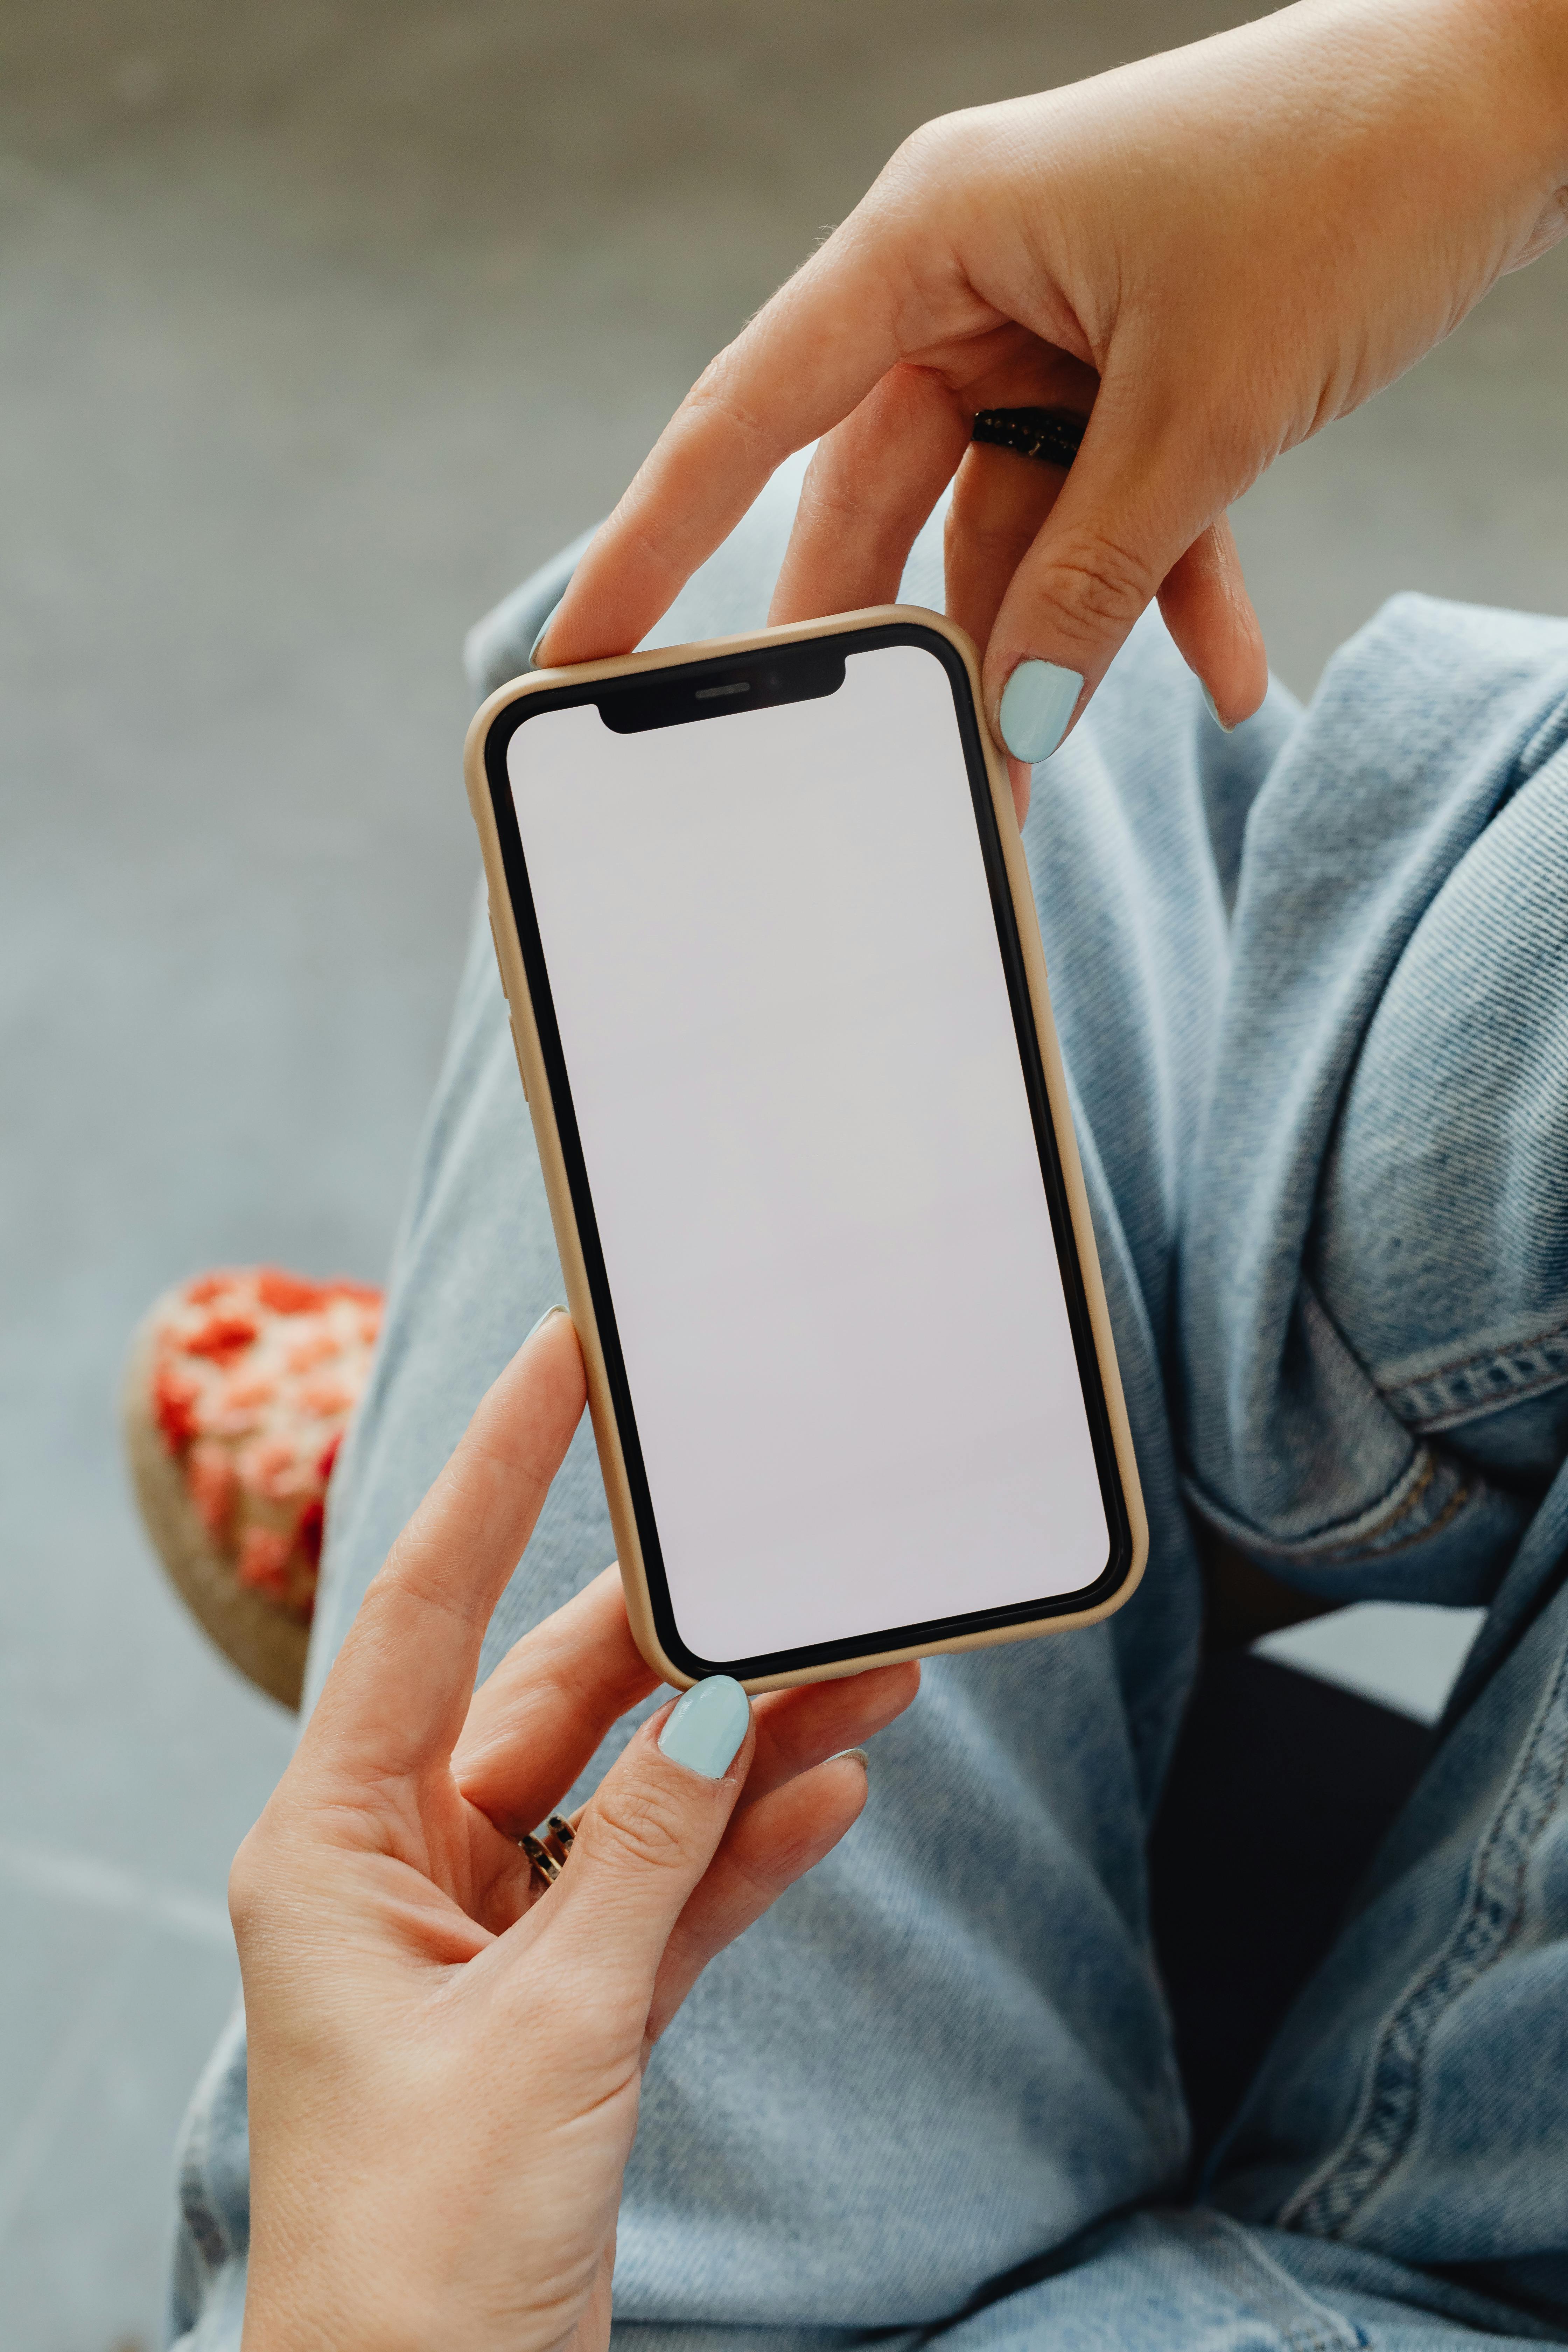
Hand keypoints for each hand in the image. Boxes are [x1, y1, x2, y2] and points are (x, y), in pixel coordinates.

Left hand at [232, 1309, 917, 2351]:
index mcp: (338, 1844)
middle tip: (793, 1563)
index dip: (491, 1470)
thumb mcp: (545, 2031)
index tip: (559, 1358)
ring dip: (748, 1736)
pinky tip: (836, 1787)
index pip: (421, 1608)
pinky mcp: (566, 1999)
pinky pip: (664, 1886)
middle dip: (685, 1639)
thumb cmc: (423, 2256)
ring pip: (633, 1789)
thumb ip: (642, 1859)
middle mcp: (406, 1864)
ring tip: (870, 1672)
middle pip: (557, 1699)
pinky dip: (746, 1843)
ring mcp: (492, 1929)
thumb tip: (727, 1712)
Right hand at [537, 0, 1567, 813]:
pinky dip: (1163, 593)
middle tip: (875, 785)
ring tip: (1044, 787)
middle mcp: (972, 284)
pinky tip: (1230, 679)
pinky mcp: (1134, 371)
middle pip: (878, 502)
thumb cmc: (1345, 179)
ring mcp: (1052, 331)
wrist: (1508, 91)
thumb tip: (1022, 720)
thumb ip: (1093, 574)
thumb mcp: (1202, 408)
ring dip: (1044, 651)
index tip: (579, 651)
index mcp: (933, 240)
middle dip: (896, 652)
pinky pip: (1113, 508)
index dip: (655, 540)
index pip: (750, 413)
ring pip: (1003, 529)